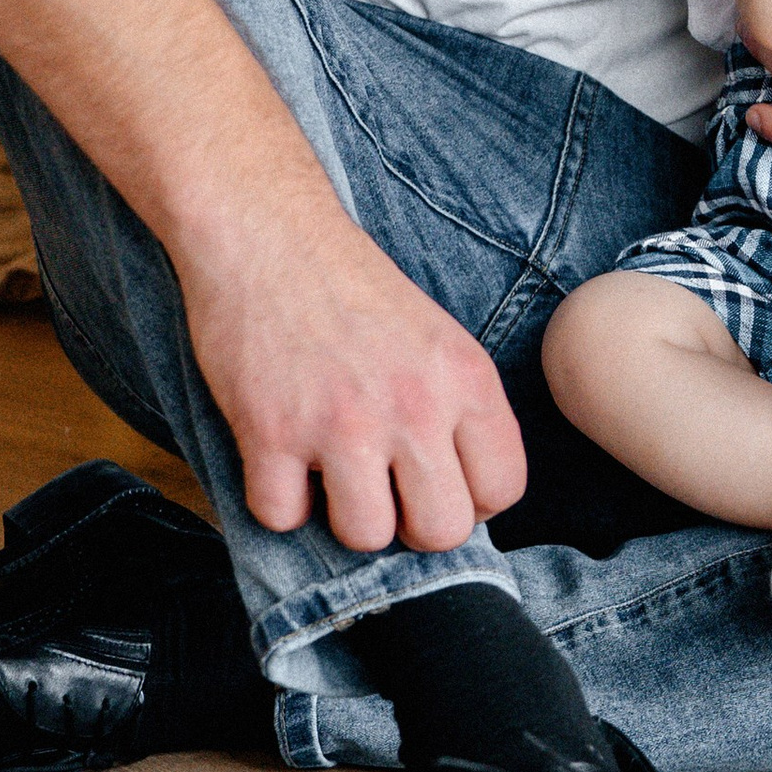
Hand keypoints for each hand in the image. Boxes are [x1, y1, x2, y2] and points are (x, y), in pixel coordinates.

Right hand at [180, 205, 527, 549]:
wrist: (268, 235)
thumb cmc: (353, 290)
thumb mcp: (439, 338)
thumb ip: (460, 412)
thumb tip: (469, 501)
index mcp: (465, 379)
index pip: (504, 489)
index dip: (472, 503)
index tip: (437, 483)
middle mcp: (414, 405)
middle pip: (441, 531)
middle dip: (411, 526)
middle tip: (385, 490)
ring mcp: (341, 422)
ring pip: (365, 536)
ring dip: (344, 518)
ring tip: (331, 475)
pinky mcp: (269, 431)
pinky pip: (282, 518)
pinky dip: (276, 501)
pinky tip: (280, 462)